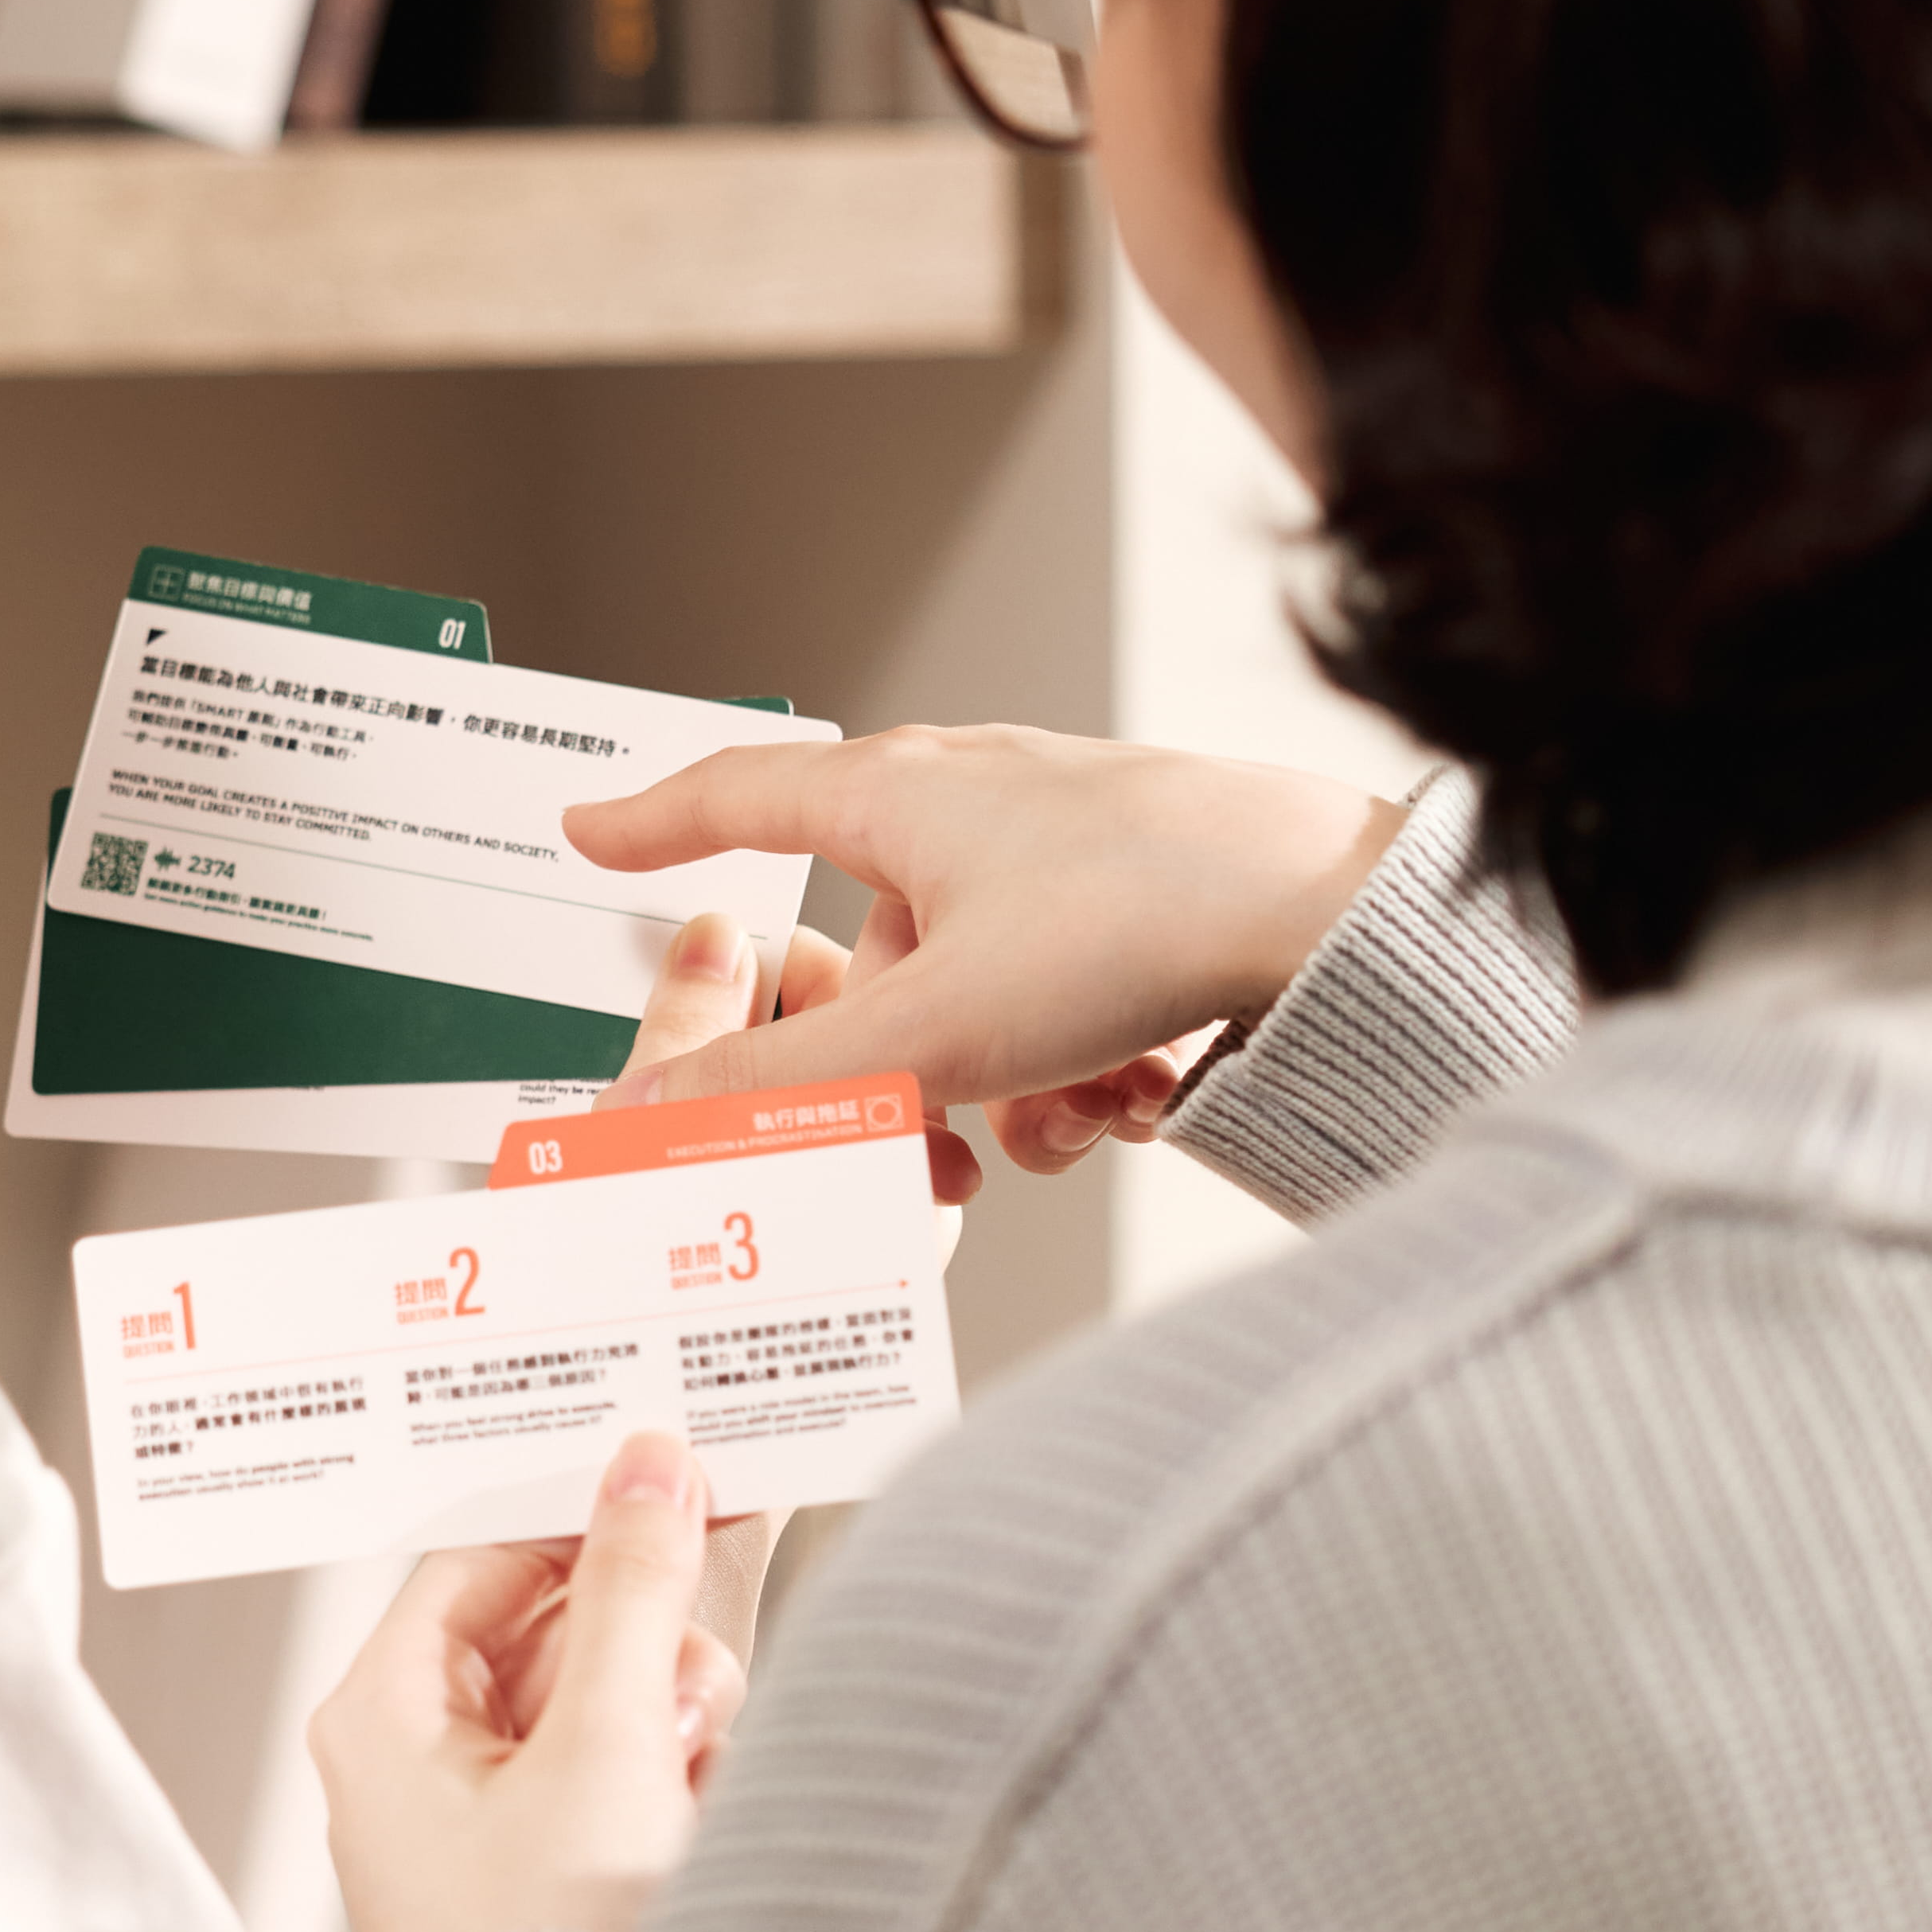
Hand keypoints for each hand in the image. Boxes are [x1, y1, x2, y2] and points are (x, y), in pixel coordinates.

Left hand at [311, 1429, 746, 1931]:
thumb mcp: (607, 1743)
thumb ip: (636, 1590)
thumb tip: (649, 1464)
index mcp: (381, 1717)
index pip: (480, 1559)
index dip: (581, 1520)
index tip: (675, 1491)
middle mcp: (415, 1763)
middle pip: (551, 1627)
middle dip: (641, 1642)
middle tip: (690, 1665)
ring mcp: (481, 1824)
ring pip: (601, 1698)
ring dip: (667, 1712)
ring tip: (688, 1765)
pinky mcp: (543, 1876)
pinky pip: (617, 1774)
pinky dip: (667, 1777)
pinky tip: (690, 1814)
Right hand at [568, 727, 1405, 1177]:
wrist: (1338, 921)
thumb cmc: (1153, 913)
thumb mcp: (933, 1028)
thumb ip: (782, 1088)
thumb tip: (653, 1118)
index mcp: (903, 793)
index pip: (739, 793)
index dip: (654, 822)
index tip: (594, 832)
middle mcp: (977, 809)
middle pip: (869, 960)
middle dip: (894, 1070)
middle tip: (919, 1138)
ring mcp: (1062, 859)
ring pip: (969, 1004)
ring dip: (1001, 1087)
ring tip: (1064, 1114)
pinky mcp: (1140, 912)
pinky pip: (1057, 1012)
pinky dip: (1078, 1072)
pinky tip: (1128, 1095)